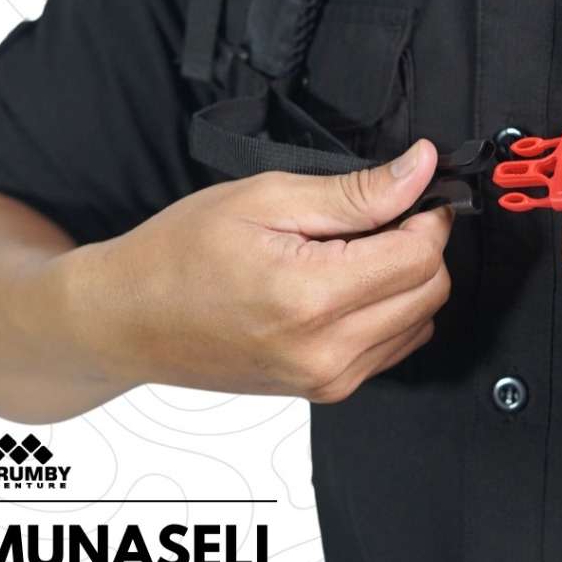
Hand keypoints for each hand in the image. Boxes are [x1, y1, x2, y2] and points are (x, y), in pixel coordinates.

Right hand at [63, 141, 451, 401]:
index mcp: (311, 298)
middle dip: (418, 247)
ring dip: (404, 282)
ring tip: (350, 257)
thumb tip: (418, 170)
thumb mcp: (265, 200)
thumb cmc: (180, 257)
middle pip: (430, 292)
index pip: (420, 257)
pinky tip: (347, 289)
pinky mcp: (328, 391)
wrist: (131, 322)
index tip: (412, 194)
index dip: (427, 216)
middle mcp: (327, 351)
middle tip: (376, 221)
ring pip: (420, 322)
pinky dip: (389, 313)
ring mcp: (329, 379)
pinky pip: (394, 347)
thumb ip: (354, 193)